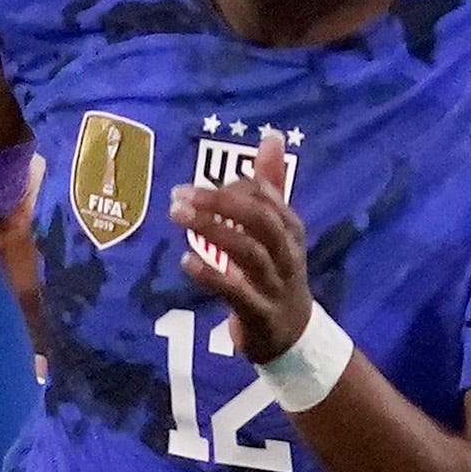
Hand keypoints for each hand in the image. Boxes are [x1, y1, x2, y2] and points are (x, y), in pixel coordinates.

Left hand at [164, 129, 310, 362]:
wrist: (292, 336)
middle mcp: (286, 252)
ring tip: (178, 216)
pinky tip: (186, 261)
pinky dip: (211, 275)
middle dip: (220, 202)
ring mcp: (274, 283)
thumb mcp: (277, 229)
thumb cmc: (278, 273)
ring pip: (248, 251)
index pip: (265, 195)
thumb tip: (272, 136)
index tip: (196, 185)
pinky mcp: (259, 312)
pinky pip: (236, 291)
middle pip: (258, 219)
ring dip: (211, 230)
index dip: (231, 186)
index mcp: (290, 228)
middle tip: (179, 193)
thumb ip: (271, 185)